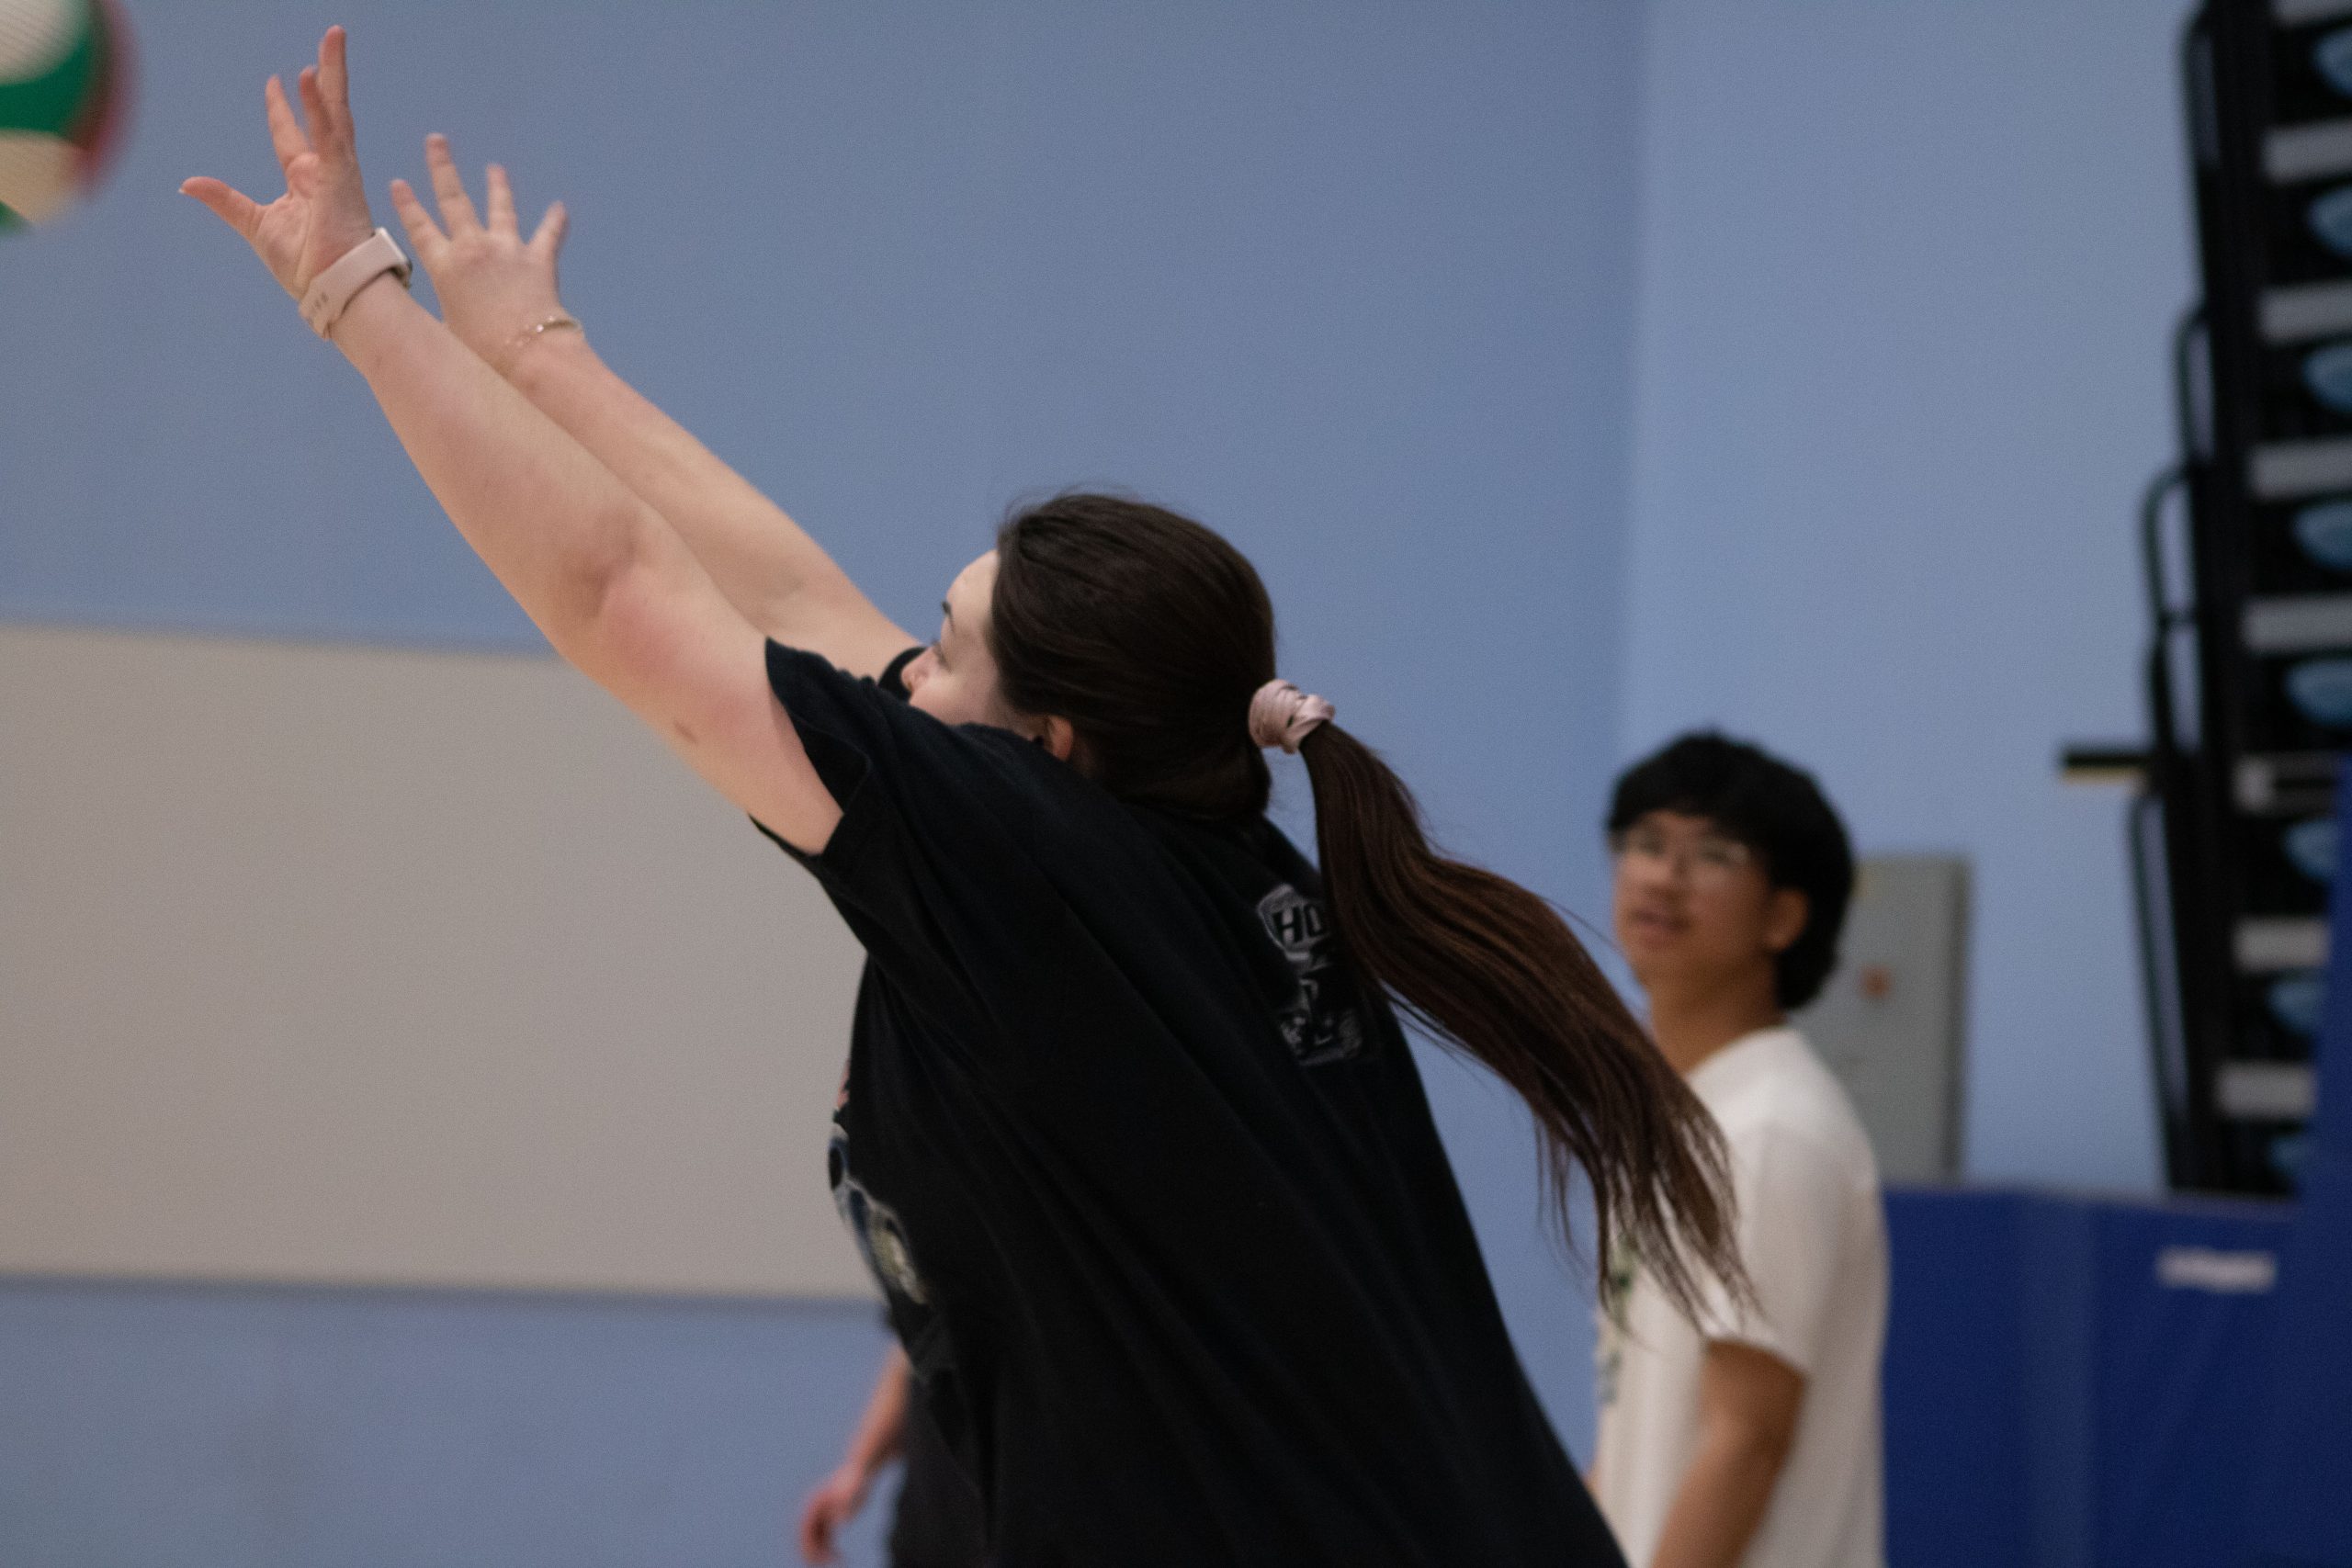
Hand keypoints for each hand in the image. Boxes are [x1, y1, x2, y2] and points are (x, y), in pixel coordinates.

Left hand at [182, 27, 379, 301]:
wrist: (332, 290)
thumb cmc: (306, 267)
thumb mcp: (254, 225)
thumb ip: (225, 199)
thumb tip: (188, 183)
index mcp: (306, 181)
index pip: (291, 134)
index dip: (283, 107)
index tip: (275, 82)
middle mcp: (325, 168)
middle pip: (324, 110)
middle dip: (326, 73)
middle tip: (330, 38)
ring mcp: (337, 170)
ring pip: (334, 110)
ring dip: (333, 73)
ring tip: (333, 38)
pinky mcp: (341, 177)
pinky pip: (330, 133)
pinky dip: (318, 105)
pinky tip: (309, 76)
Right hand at [388, 135, 569, 374]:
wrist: (526, 354)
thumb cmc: (482, 353)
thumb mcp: (447, 331)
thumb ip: (444, 311)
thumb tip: (438, 317)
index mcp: (444, 267)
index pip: (419, 227)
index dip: (407, 204)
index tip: (398, 182)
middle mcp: (472, 249)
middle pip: (453, 200)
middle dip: (443, 167)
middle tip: (437, 140)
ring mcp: (507, 250)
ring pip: (500, 208)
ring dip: (497, 186)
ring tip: (495, 169)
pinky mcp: (538, 259)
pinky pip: (549, 233)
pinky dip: (555, 220)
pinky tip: (561, 207)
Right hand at [796, 1459, 873, 1564]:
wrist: (862, 1470)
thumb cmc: (858, 1481)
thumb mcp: (853, 1492)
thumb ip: (846, 1505)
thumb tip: (839, 1522)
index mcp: (814, 1504)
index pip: (804, 1530)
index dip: (807, 1546)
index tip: (817, 1561)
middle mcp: (813, 1511)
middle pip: (806, 1537)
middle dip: (812, 1554)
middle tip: (823, 1567)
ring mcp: (820, 1515)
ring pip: (815, 1541)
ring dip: (822, 1554)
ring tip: (840, 1562)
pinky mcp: (829, 1518)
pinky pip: (824, 1539)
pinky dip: (829, 1550)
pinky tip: (842, 1557)